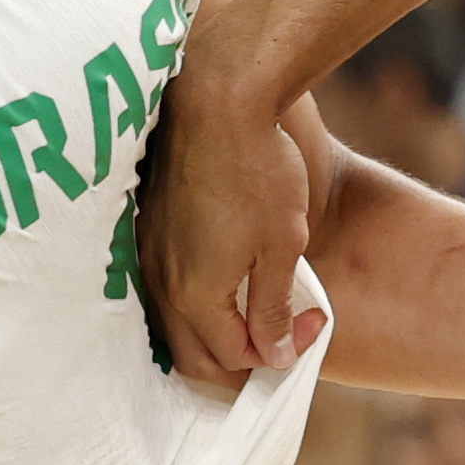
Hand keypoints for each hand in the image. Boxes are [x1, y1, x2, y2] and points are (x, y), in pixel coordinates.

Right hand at [139, 3, 322, 377]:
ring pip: (175, 324)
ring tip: (256, 318)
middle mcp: (162, 281)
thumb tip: (272, 356)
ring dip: (214, 334)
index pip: (235, 357)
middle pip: (195, 356)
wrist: (219, 99)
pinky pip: (164, 288)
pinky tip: (224, 284)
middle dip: (239, 365)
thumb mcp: (282, 246)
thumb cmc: (258, 170)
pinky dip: (195, 304)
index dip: (281, 353)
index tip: (315, 321)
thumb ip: (273, 308)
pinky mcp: (149, 225)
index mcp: (197, 295)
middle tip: (281, 346)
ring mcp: (149, 253)